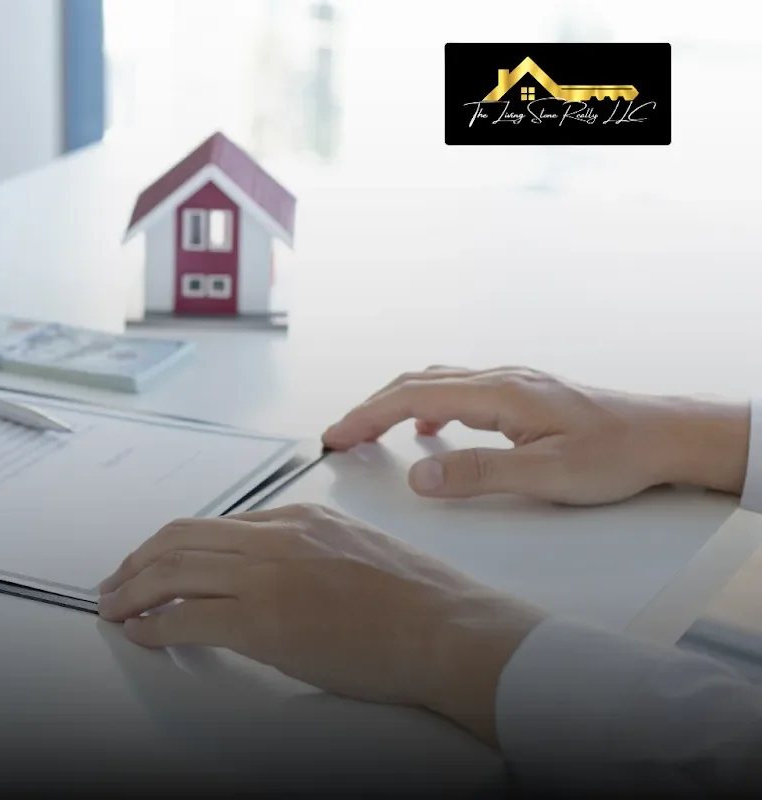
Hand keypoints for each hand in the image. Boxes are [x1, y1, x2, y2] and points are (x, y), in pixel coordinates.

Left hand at [97, 504, 545, 745]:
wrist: (451, 631)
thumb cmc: (423, 604)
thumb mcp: (360, 551)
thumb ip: (313, 552)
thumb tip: (281, 575)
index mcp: (302, 518)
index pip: (218, 524)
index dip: (176, 546)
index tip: (158, 564)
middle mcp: (279, 537)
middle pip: (181, 537)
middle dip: (138, 561)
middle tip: (115, 582)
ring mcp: (268, 577)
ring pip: (173, 571)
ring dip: (132, 590)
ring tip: (113, 607)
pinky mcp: (263, 622)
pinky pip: (185, 618)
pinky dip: (152, 625)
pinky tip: (141, 634)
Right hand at [322, 366, 749, 504]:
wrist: (667, 436)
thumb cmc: (616, 455)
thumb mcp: (545, 476)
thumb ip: (477, 474)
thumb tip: (418, 476)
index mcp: (499, 393)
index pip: (412, 396)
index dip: (366, 416)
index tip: (335, 436)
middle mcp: (501, 379)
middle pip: (416, 382)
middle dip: (369, 408)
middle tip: (339, 436)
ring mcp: (512, 383)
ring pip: (436, 383)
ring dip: (395, 403)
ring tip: (370, 431)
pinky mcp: (523, 395)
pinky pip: (459, 390)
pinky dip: (427, 405)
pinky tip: (430, 428)